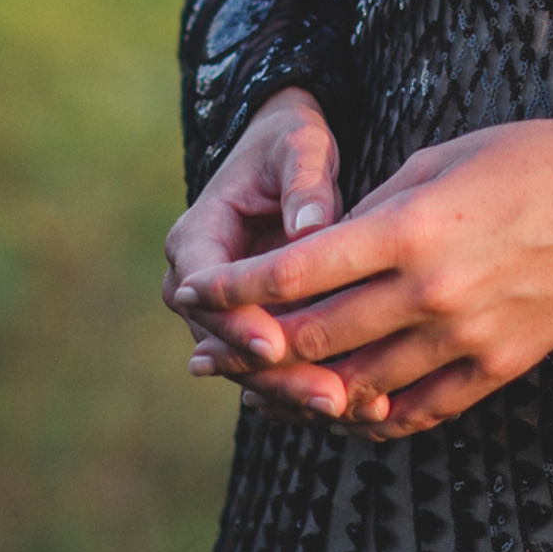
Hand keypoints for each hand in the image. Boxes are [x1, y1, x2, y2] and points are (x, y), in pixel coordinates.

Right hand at [164, 87, 352, 422]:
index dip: (238, 322)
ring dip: (297, 393)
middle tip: (329, 397)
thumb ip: (304, 183)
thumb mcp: (299, 146)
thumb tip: (310, 229)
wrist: (288, 156)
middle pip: (226, 346)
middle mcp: (198, 287)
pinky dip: (308, 386)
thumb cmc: (291, 143)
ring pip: (251, 368)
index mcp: (195, 238)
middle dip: (276, 375)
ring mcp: (225, 315)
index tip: (276, 343)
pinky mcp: (255, 329)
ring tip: (350, 408)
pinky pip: (274, 368)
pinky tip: (357, 406)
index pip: (205, 292)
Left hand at [175, 111, 552, 441]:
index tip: (198, 288)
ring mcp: (466, 336)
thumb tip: (317, 251)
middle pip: (315, 337)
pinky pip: (415, 410)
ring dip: (304, 387)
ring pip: (357, 384)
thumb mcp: (442, 157)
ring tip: (269, 381)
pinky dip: (370, 412)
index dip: (236, 286)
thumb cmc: (531, 158)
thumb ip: (374, 209)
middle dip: (253, 345)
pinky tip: (346, 401)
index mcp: (413, 225)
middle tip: (216, 347)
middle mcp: (432, 290)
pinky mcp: (496, 366)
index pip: (298, 272)